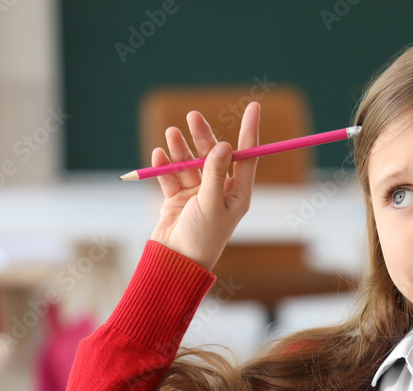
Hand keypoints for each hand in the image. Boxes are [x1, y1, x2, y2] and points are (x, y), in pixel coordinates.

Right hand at [149, 101, 260, 272]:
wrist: (175, 262)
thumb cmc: (201, 237)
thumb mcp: (210, 203)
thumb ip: (214, 173)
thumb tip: (224, 145)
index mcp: (237, 194)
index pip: (246, 157)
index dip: (250, 131)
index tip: (254, 106)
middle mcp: (219, 192)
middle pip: (213, 156)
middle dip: (202, 137)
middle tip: (192, 117)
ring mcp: (197, 195)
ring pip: (189, 164)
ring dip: (180, 149)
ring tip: (170, 134)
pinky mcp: (177, 200)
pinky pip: (171, 177)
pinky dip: (164, 167)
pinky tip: (158, 156)